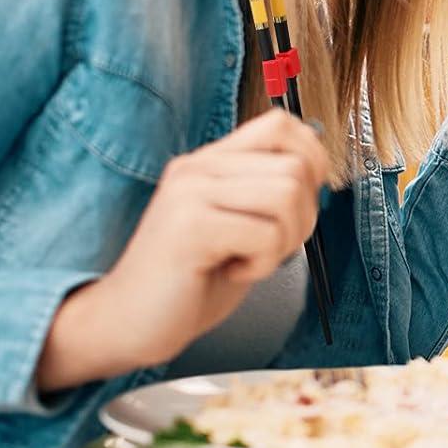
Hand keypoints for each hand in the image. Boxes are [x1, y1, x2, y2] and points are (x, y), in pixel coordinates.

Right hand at [37, 110, 328, 391]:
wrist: (126, 323)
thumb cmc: (190, 280)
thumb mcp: (238, 225)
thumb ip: (271, 193)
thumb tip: (321, 173)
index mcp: (210, 161)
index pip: (280, 124)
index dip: (311, 158)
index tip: (302, 200)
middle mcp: (198, 168)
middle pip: (295, 166)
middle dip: (303, 215)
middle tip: (270, 246)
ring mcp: (191, 193)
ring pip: (287, 194)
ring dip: (285, 239)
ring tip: (250, 259)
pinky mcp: (190, 226)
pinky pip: (266, 233)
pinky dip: (264, 262)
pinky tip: (234, 271)